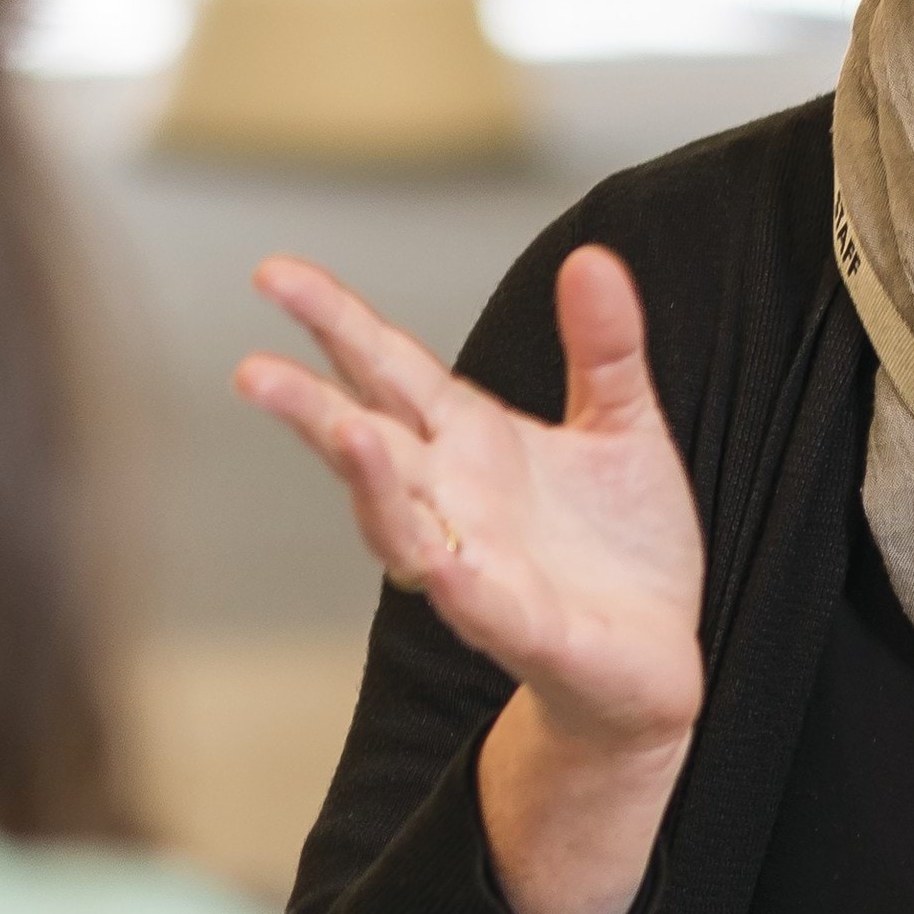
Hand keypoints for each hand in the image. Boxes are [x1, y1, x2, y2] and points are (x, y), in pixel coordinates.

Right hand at [238, 247, 706, 913]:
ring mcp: (480, 569)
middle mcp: (456, 502)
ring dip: (372, 485)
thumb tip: (592, 255)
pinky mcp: (527, 630)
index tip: (274, 273)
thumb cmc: (622, 546)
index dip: (336, 322)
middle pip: (369, 444)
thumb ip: (605, 346)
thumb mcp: (625, 426)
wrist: (660, 658)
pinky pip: (482, 604)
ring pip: (404, 527)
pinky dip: (460, 581)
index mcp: (473, 442)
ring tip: (349, 433)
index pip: (390, 370)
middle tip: (253, 370)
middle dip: (312, 408)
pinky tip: (443, 562)